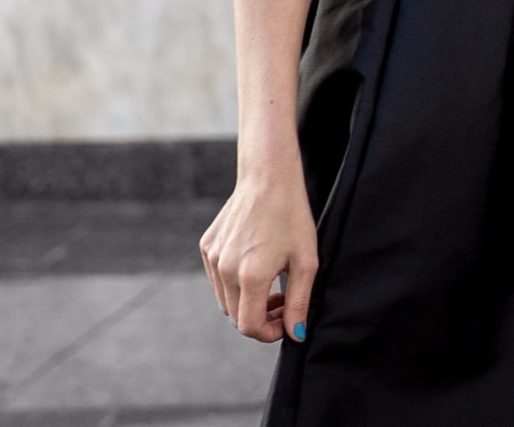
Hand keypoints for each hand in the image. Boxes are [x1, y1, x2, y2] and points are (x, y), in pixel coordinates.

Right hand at [200, 175, 318, 341]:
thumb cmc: (292, 216)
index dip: (270, 332)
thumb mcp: (306, 261)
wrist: (268, 177)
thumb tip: (296, 335)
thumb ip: (299, 302)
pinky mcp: (207, 246)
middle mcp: (225, 269)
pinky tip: (256, 264)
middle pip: (237, 316)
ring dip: (248, 302)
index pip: (250, 327)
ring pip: (226, 300)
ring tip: (274, 284)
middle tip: (286, 301)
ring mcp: (212, 257)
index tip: (287, 322)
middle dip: (262, 318)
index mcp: (250, 276)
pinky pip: (219, 279)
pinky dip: (235, 282)